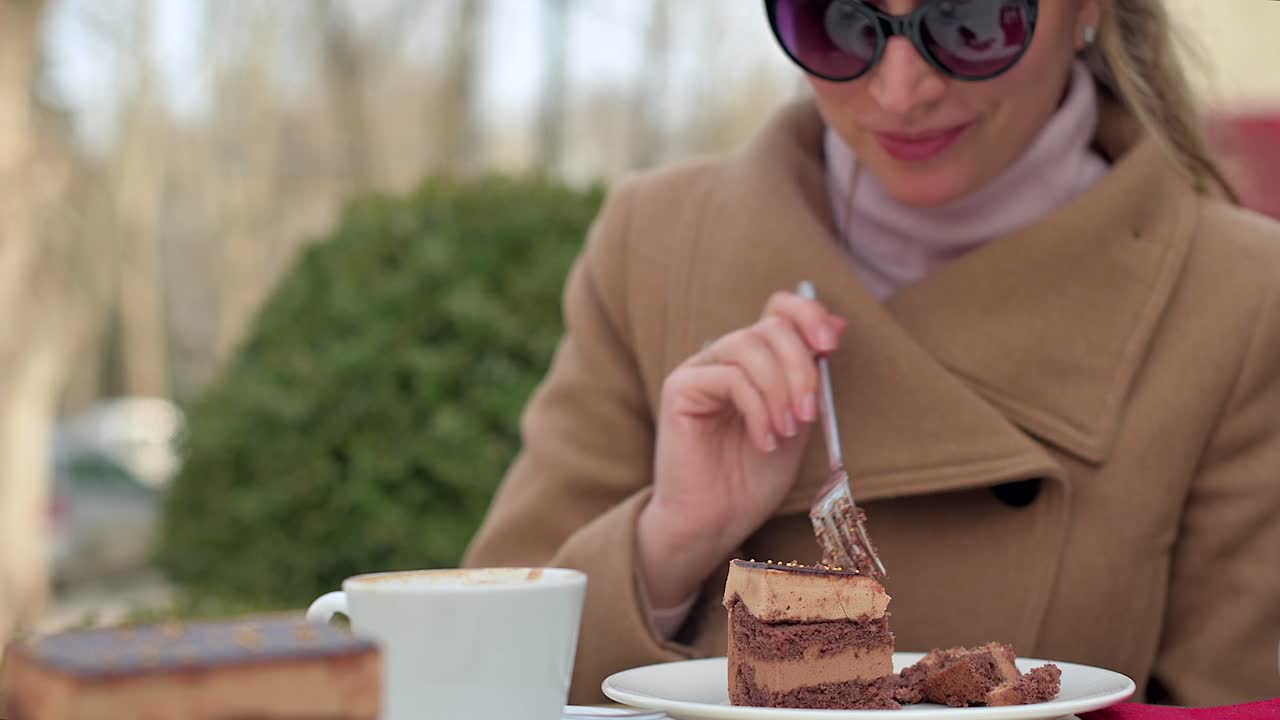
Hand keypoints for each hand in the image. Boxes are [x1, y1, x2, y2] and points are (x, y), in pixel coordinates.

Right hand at [638, 290, 845, 608]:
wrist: (715, 521)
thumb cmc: (753, 478)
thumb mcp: (799, 420)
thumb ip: (812, 378)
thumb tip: (839, 325)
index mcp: (754, 361)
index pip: (778, 309)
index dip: (808, 314)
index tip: (831, 344)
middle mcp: (724, 357)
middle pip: (770, 327)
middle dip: (802, 368)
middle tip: (810, 414)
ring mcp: (699, 370)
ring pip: (749, 346)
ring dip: (780, 390)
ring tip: (786, 432)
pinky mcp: (680, 389)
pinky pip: (729, 377)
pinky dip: (757, 409)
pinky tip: (763, 440)